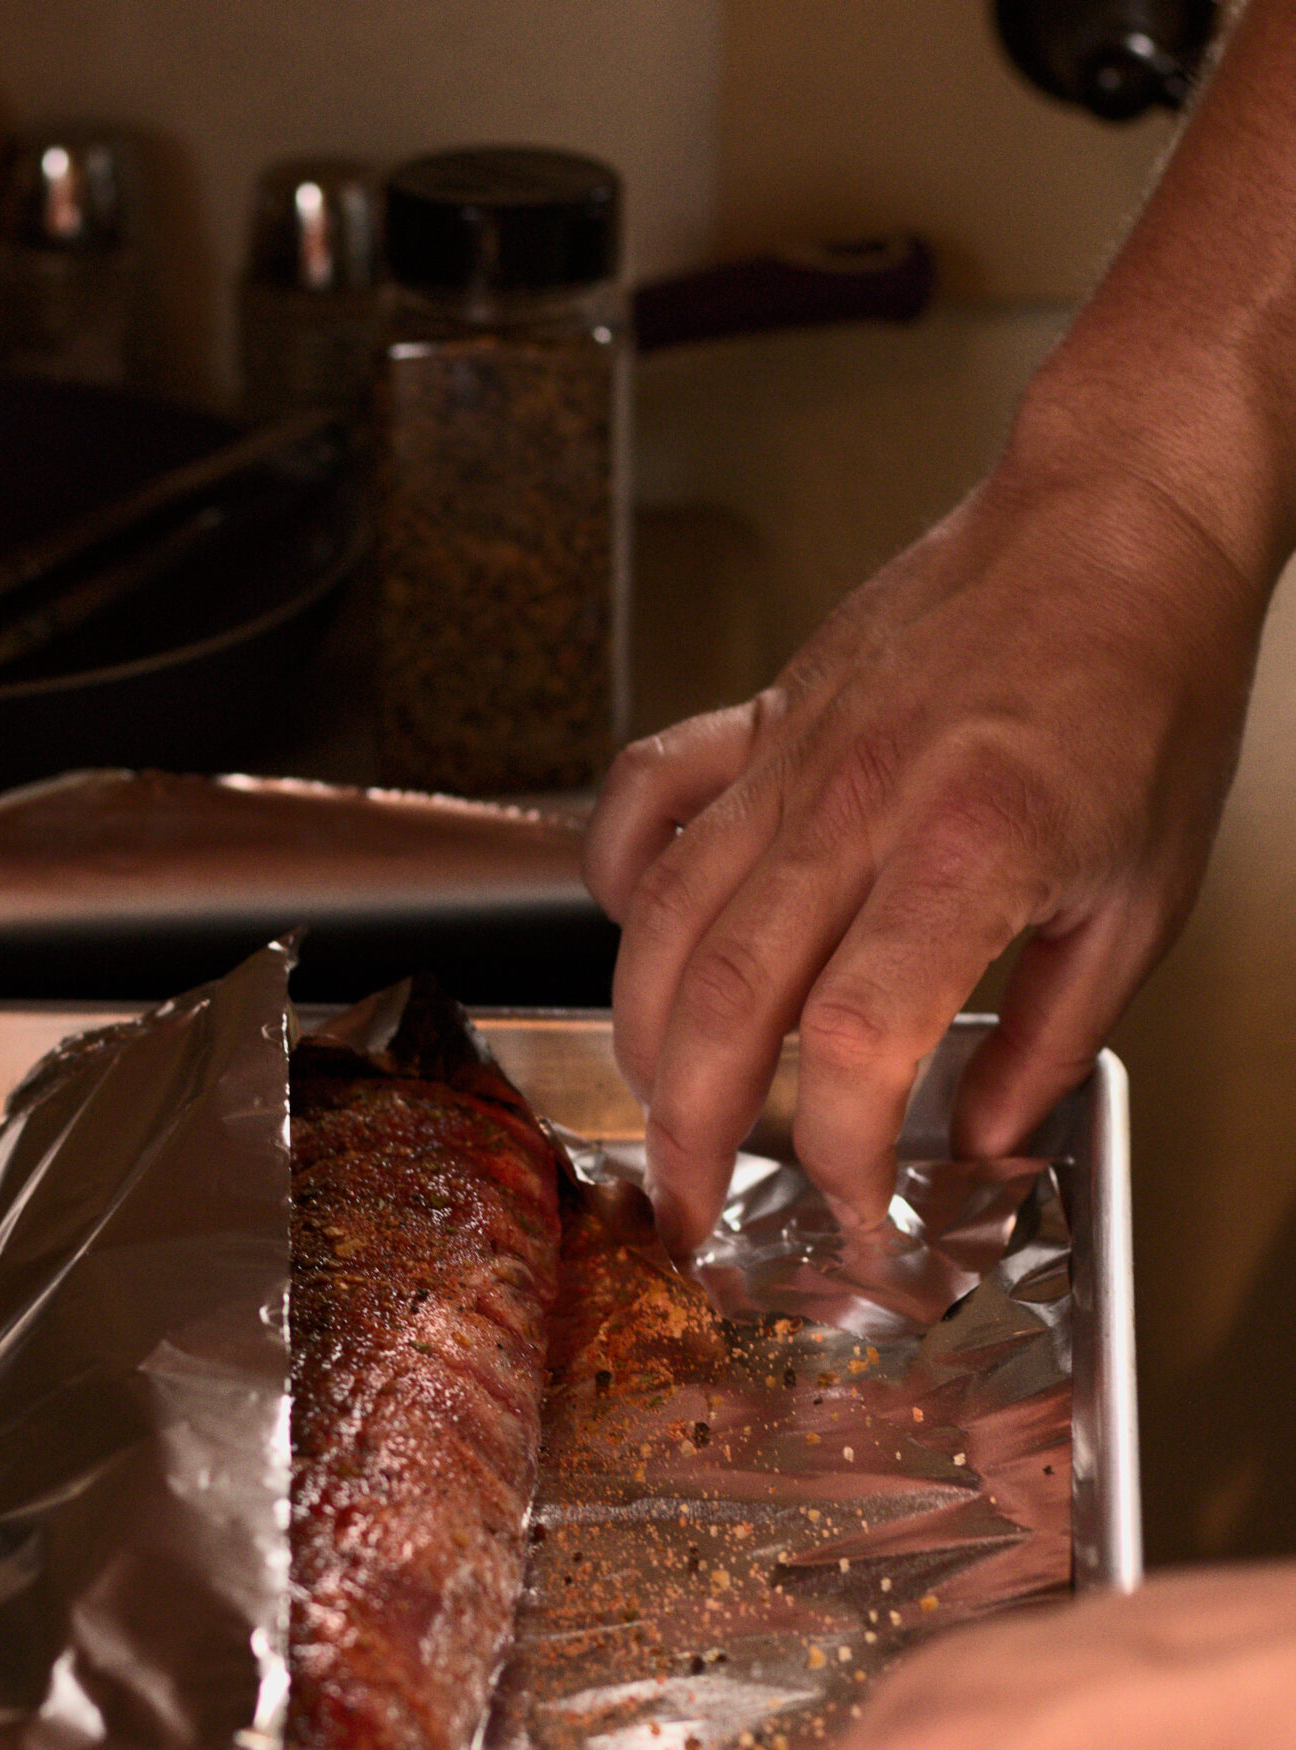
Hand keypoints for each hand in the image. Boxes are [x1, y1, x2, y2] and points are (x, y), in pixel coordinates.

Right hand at [583, 443, 1264, 1242]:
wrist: (1116, 520)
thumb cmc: (1145, 689)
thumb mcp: (1141, 900)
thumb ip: (1050, 1042)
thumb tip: (979, 1144)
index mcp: (969, 855)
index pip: (851, 1049)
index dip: (837, 1160)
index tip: (855, 1217)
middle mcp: (857, 807)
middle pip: (719, 1006)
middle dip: (690, 1138)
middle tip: (692, 1214)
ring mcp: (791, 758)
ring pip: (658, 924)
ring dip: (640, 1044)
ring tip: (660, 1114)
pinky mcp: (759, 719)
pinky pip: (642, 803)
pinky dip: (615, 880)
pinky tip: (636, 938)